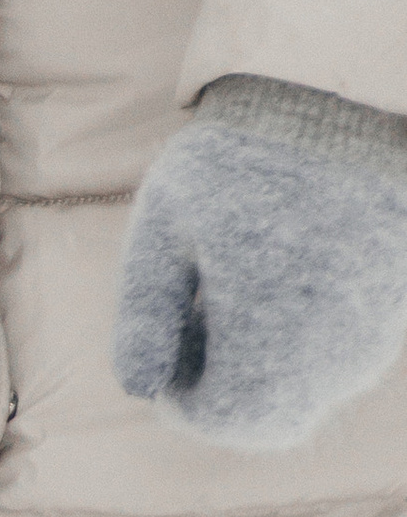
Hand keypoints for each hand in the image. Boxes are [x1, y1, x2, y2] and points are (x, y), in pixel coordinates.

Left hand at [113, 80, 406, 449]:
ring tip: (238, 286)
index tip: (163, 358)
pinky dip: (309, 336)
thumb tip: (135, 387)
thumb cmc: (235, 157)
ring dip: (268, 363)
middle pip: (275, 416)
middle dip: (226, 390)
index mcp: (268, 333)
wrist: (339, 97)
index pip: (224, 419)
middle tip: (196, 327)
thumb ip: (143, 313)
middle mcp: (334, 345)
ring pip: (315, 386)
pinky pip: (349, 348)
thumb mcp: (165, 225)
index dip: (183, 402)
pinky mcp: (402, 299)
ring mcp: (377, 326)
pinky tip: (285, 274)